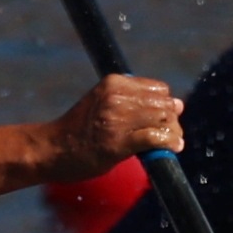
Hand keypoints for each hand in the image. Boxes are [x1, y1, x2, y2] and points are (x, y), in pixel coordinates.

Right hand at [45, 73, 180, 178]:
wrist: (52, 149)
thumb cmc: (80, 130)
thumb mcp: (104, 103)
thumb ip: (137, 102)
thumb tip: (179, 104)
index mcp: (114, 83)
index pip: (158, 88)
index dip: (165, 105)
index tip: (163, 119)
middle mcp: (116, 97)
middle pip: (164, 104)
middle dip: (172, 121)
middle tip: (171, 135)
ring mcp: (117, 119)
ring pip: (163, 120)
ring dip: (173, 134)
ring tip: (172, 144)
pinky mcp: (118, 142)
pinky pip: (155, 138)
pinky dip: (168, 143)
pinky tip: (172, 149)